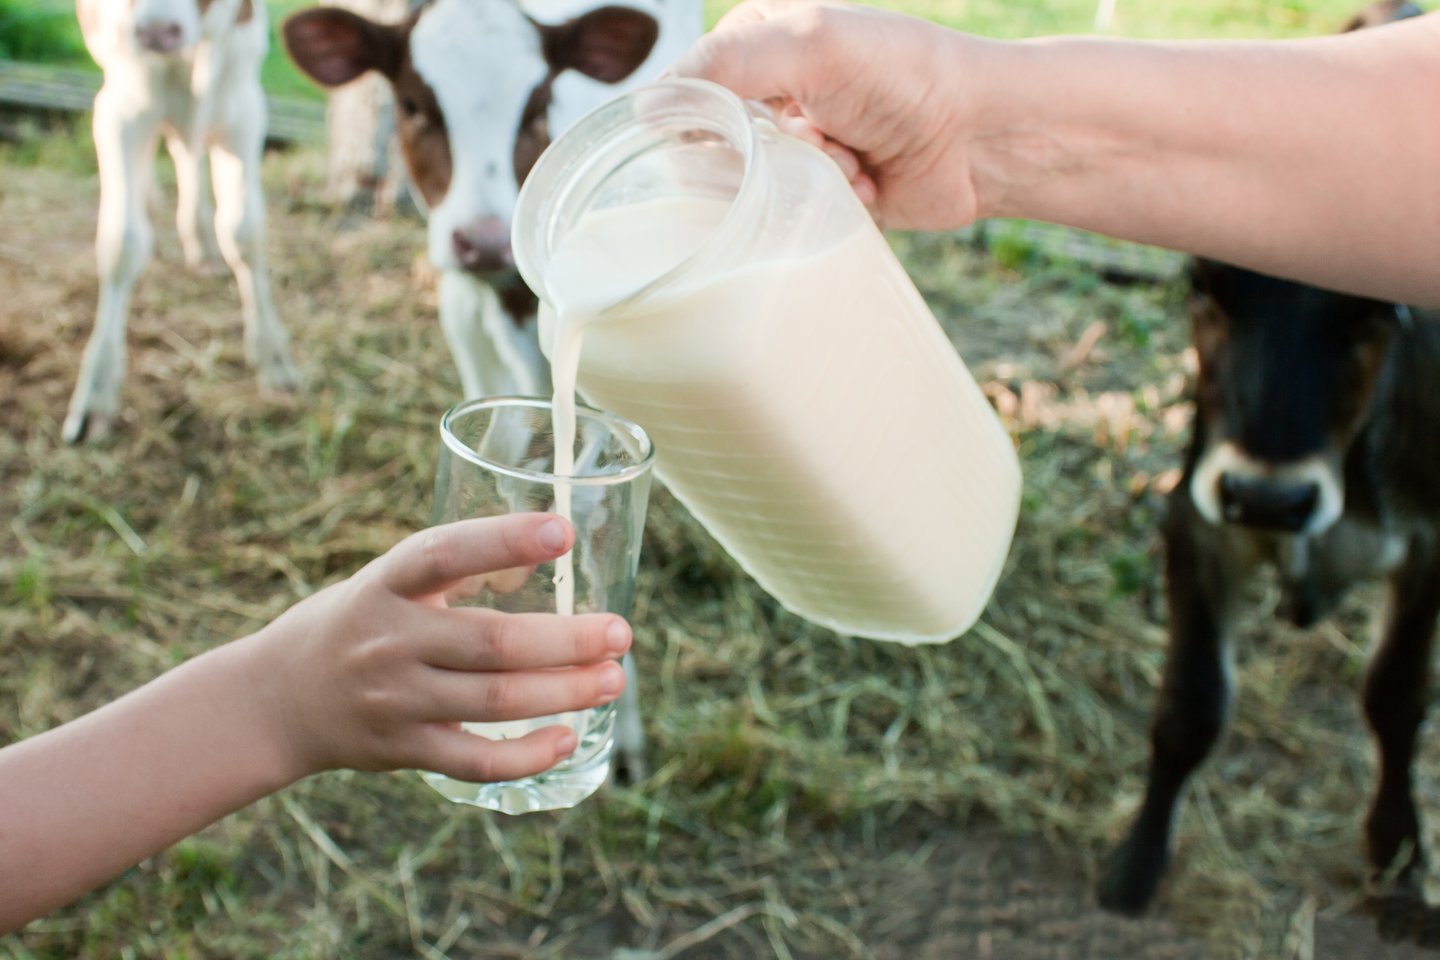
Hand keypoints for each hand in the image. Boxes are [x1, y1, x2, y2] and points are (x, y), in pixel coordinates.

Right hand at [247, 514, 630, 783]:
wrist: (276, 699)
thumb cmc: (357, 624)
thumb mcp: (389, 581)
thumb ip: (459, 569)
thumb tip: (551, 547)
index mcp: (386, 583)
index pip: (445, 553)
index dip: (504, 540)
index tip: (562, 531)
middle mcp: (389, 640)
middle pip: (492, 641)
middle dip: (568, 639)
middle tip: (621, 633)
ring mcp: (395, 700)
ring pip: (494, 701)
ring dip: (564, 691)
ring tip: (611, 680)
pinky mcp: (401, 750)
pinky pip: (474, 760)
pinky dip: (525, 754)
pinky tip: (566, 738)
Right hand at [672, 0, 981, 229]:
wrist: (981, 137)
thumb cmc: (904, 77)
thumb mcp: (810, 47)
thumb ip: (726, 65)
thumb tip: (645, 107)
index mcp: (756, 42)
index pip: (689, 91)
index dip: (719, 117)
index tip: (767, 121)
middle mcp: (769, 91)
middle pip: (718, 146)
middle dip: (774, 152)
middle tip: (826, 138)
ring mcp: (795, 144)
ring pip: (754, 188)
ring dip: (808, 178)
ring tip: (855, 161)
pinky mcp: (819, 191)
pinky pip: (789, 216)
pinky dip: (830, 204)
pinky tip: (868, 185)